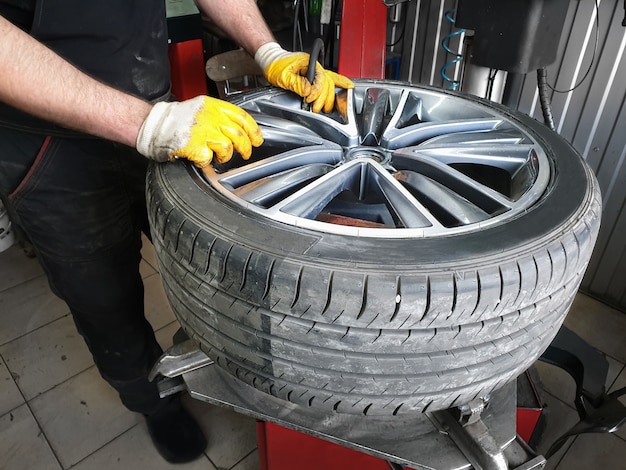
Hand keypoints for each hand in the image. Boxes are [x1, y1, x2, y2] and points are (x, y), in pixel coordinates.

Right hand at [136, 96, 263, 167]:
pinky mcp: (192, 145)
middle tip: (245, 154)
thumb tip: (239, 130)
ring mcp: (201, 131)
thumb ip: (218, 116)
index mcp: (212, 106)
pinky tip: (201, 159)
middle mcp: (209, 117)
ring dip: (225, 156)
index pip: (241, 116)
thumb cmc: (174, 119)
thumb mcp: (200, 109)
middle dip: (245, 148)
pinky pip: (208, 158)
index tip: (258, 140)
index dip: (254, 130)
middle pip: (238, 134)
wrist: (151, 124)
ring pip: (227, 147)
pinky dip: (206, 162)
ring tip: (218, 157)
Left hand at [255, 42, 353, 113]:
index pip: (320, 79)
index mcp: (308, 63)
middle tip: (316, 108)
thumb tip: (307, 92)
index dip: (317, 92)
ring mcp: (315, 71)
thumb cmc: (275, 64)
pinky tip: (343, 90)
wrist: (270, 60)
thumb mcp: (283, 76)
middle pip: (328, 83)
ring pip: (330, 83)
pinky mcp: (313, 77)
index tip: (310, 100)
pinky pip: (327, 82)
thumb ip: (296, 84)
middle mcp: (314, 67)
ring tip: (324, 108)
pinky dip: (335, 87)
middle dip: (324, 98)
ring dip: (329, 97)